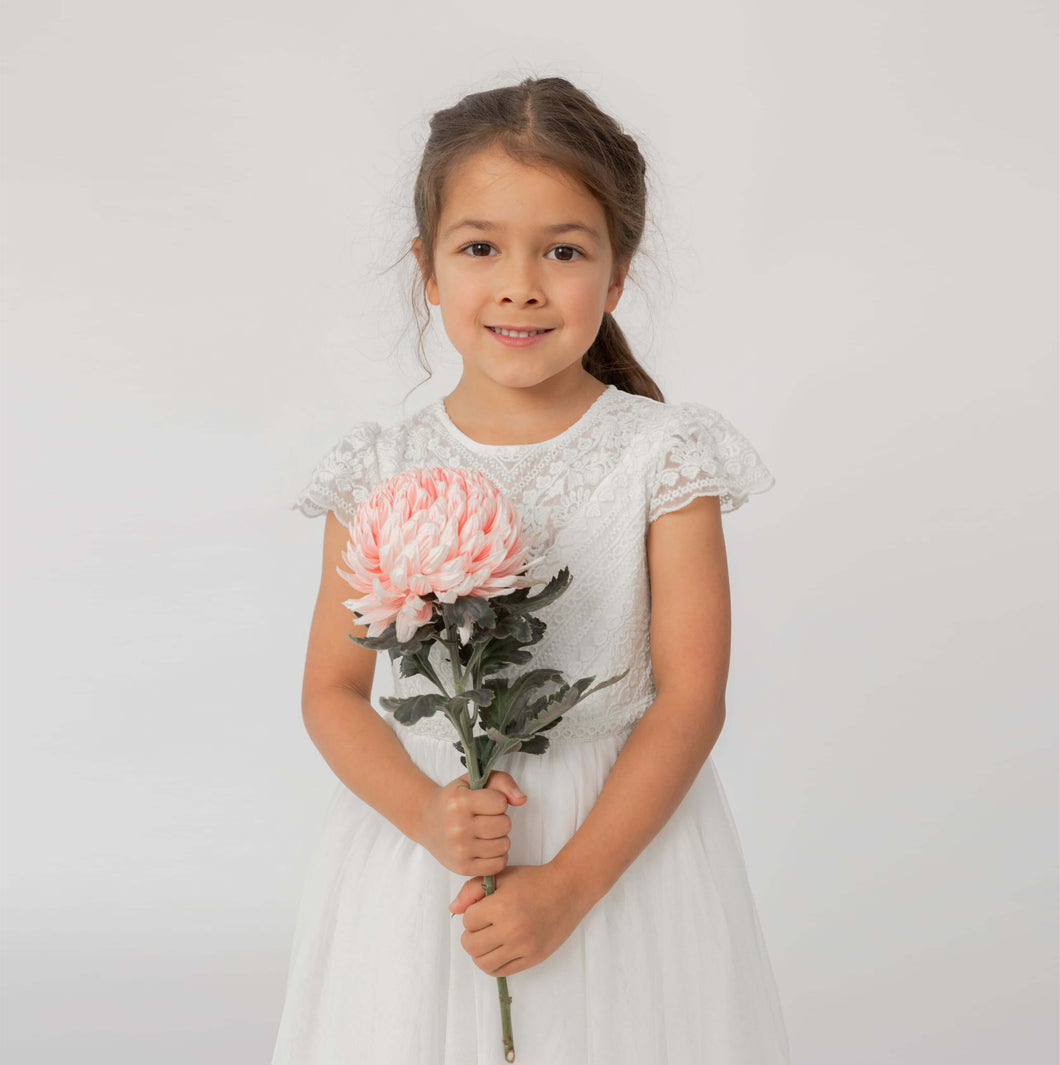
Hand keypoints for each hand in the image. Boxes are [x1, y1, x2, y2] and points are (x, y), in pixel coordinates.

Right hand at [417, 770, 526, 875]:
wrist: (426, 820)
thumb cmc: (453, 799)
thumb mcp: (473, 781)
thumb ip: (502, 781)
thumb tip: (522, 799)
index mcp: (460, 802)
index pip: (501, 802)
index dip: (497, 801)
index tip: (485, 802)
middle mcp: (458, 827)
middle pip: (505, 825)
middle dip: (499, 819)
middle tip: (484, 818)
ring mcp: (460, 850)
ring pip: (504, 845)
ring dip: (499, 838)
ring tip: (484, 832)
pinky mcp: (463, 867)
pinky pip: (498, 865)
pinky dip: (497, 856)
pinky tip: (485, 847)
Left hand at [448, 863, 588, 978]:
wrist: (568, 889)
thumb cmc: (533, 880)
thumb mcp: (501, 876)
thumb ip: (472, 890)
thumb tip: (453, 909)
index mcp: (501, 906)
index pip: (468, 921)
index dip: (472, 913)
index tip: (482, 908)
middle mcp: (511, 929)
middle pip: (471, 945)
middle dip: (471, 934)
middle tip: (482, 926)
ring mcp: (523, 946)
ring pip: (483, 963)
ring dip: (480, 952)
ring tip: (488, 939)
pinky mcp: (533, 958)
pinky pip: (502, 971)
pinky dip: (494, 964)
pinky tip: (499, 950)